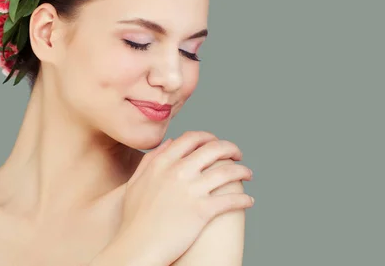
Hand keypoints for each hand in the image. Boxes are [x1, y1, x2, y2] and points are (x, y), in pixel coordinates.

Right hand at [114, 131, 253, 265]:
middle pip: (214, 149)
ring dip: (243, 170)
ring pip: (228, 172)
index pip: (192, 138)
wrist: (138, 247)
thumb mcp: (137, 182)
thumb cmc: (135, 219)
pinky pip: (231, 200)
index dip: (209, 138)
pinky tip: (249, 201)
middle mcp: (178, 171)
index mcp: (163, 162)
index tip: (216, 143)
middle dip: (231, 149)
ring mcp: (191, 190)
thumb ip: (152, 159)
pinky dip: (244, 199)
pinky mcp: (202, 211)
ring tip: (248, 174)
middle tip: (237, 155)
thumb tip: (169, 143)